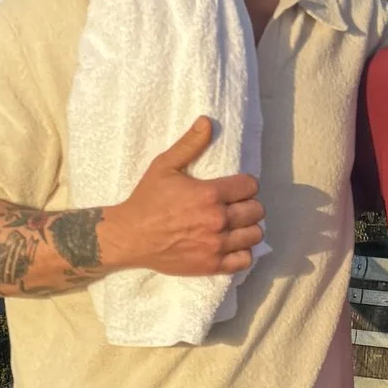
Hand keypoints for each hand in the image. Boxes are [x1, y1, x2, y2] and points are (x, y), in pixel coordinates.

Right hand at [98, 116, 263, 278]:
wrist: (131, 236)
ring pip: (255, 235)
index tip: (236, 188)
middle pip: (257, 210)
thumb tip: (207, 122)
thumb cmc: (147, 200)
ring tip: (236, 225)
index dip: (246, 185)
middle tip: (236, 206)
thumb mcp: (165, 166)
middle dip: (249, 205)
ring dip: (248, 228)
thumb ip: (189, 144)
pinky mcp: (212, 265)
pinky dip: (243, 252)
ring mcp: (216, 245)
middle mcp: (218, 220)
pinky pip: (245, 260)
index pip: (250, 186)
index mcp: (210, 194)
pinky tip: (232, 244)